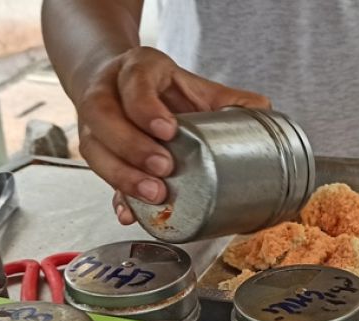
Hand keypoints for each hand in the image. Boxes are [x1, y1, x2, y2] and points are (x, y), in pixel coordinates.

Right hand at [73, 47, 269, 223]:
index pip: (133, 83)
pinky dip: (115, 196)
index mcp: (136, 69)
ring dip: (122, 175)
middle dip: (133, 147)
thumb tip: (265, 110)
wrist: (122, 86)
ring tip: (152, 195)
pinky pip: (98, 175)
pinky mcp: (95, 150)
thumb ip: (225, 98)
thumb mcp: (191, 84)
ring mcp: (93, 122)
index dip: (146, 108)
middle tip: (164, 169)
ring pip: (94, 148)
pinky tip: (129, 213)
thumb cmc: (161, 87)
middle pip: (103, 116)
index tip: (168, 130)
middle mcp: (106, 91)